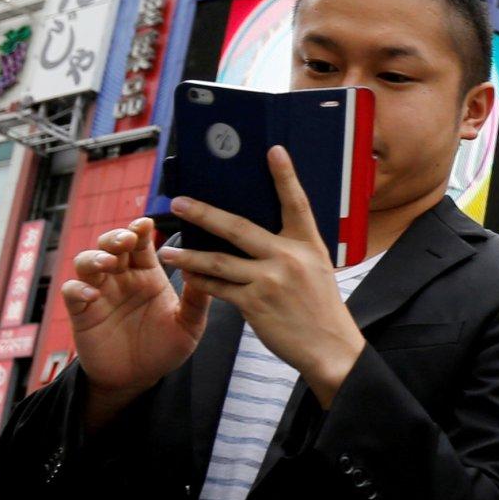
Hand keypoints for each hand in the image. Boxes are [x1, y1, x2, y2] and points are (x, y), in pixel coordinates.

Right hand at [62, 214, 207, 420]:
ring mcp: (100, 292)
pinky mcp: (82, 311)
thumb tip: (205, 271)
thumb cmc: (164, 348)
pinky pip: (72, 291)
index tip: (146, 223)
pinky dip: (78, 288)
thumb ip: (196, 300)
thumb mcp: (188, 326)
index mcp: (147, 274)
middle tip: (127, 239)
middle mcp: (121, 278)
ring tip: (108, 263)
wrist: (138, 379)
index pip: (141, 243)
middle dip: (116, 237)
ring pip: (87, 261)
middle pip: (111, 244)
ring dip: (95, 257)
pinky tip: (91, 294)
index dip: (140, 230)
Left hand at [160, 149, 365, 406]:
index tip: (273, 151)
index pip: (296, 203)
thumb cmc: (320, 307)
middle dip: (204, 214)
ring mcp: (270, 281)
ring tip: (168, 250)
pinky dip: (201, 281)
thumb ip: (290, 249)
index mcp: (308, 244)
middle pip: (238, 228)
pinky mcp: (255, 304)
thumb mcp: (315, 268)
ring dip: (189, 255)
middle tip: (179, 203)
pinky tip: (187, 276)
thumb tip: (254, 234)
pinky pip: (219, 288)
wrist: (330, 348)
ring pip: (218, 261)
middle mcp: (288, 258)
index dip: (285, 176)